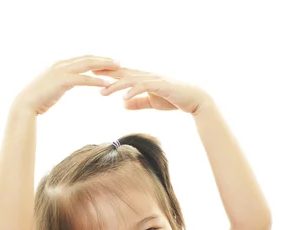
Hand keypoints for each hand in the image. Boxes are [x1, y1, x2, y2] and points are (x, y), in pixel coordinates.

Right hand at [11, 55, 119, 114]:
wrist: (26, 104)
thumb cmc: (39, 99)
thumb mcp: (54, 86)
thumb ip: (64, 81)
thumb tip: (72, 82)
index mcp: (60, 65)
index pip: (83, 58)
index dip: (98, 59)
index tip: (110, 61)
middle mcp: (61, 64)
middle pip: (88, 58)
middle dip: (104, 59)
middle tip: (119, 61)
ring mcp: (61, 71)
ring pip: (87, 65)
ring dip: (104, 66)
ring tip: (118, 68)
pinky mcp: (62, 81)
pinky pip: (84, 79)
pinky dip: (96, 80)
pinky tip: (106, 83)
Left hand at [94, 67, 212, 114]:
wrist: (194, 99)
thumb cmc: (174, 99)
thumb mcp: (151, 102)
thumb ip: (137, 102)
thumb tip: (122, 104)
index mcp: (142, 79)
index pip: (121, 74)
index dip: (106, 73)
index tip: (90, 73)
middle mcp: (146, 76)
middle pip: (122, 73)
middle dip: (105, 73)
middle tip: (88, 74)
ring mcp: (153, 80)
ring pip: (130, 80)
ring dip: (115, 86)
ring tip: (102, 92)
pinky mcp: (161, 86)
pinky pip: (144, 87)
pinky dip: (133, 91)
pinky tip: (123, 97)